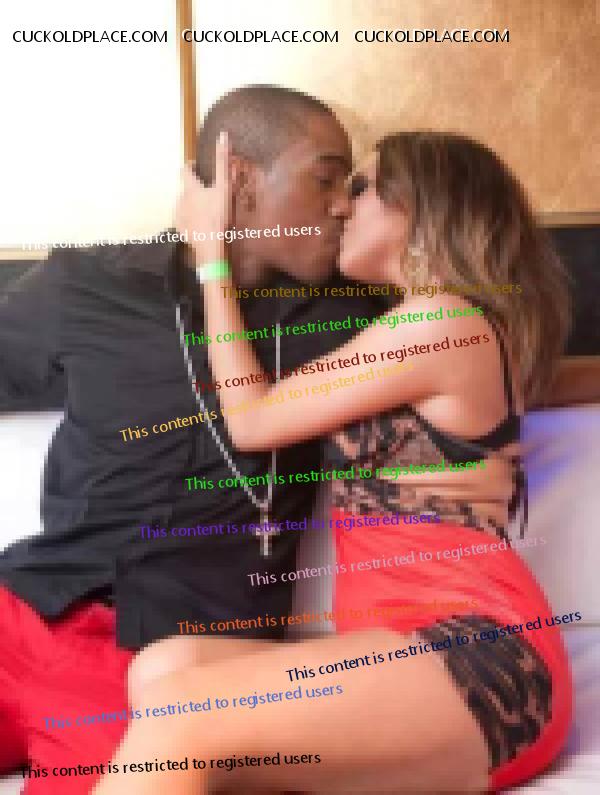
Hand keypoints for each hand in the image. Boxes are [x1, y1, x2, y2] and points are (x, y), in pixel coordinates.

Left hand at [174, 130, 232, 261]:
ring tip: (206, 212)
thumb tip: (223, 135)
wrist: (212, 246)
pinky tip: (202, 226)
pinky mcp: (181, 230)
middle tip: (208, 195)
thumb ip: (223, 161)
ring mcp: (179, 216)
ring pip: (184, 206)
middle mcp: (180, 200)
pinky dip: (191, 221)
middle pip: (186, 190)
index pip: (185, 171)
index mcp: (190, 188)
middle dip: (194, 190)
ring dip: (193, 206)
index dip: (189, 167)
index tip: (194, 166)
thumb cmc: (219, 215)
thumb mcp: (225, 187)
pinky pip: (185, 222)